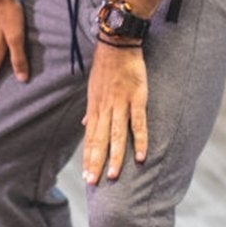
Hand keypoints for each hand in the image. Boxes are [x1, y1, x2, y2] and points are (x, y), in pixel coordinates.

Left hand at [82, 40, 147, 182]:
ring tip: (113, 176)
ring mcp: (121, 104)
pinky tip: (140, 157)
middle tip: (93, 182)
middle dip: (96, 162)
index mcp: (95, 108)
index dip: (88, 157)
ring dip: (114, 157)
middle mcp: (105, 109)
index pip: (90, 138)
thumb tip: (84, 125)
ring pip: (116, 136)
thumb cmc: (106, 67)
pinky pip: (138, 123)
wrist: (117, 44)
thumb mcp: (92, 89)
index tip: (86, 175)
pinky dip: (139, 140)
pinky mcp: (137, 98)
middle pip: (99, 141)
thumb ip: (91, 110)